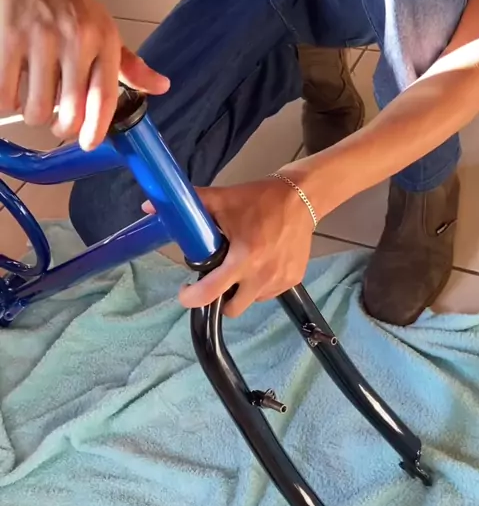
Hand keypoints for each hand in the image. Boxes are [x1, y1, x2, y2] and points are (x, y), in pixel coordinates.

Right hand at [0, 0, 168, 149]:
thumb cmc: (69, 2)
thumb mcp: (104, 28)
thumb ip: (129, 65)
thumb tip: (161, 87)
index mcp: (103, 40)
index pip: (105, 97)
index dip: (97, 129)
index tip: (88, 145)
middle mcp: (76, 39)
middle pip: (70, 112)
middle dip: (62, 129)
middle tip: (57, 124)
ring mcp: (41, 38)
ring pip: (36, 108)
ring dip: (33, 115)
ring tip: (33, 103)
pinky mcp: (9, 37)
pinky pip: (6, 93)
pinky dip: (7, 103)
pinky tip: (12, 93)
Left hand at [144, 178, 314, 316]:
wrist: (302, 196)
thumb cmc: (258, 199)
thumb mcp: (222, 199)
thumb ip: (189, 205)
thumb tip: (149, 205)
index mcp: (244, 258)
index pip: (211, 293)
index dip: (192, 298)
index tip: (186, 292)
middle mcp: (263, 275)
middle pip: (232, 309)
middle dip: (221, 298)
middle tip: (218, 278)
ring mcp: (280, 280)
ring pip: (252, 301)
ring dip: (242, 290)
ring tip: (243, 265)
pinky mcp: (293, 279)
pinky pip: (269, 292)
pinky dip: (260, 284)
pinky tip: (262, 262)